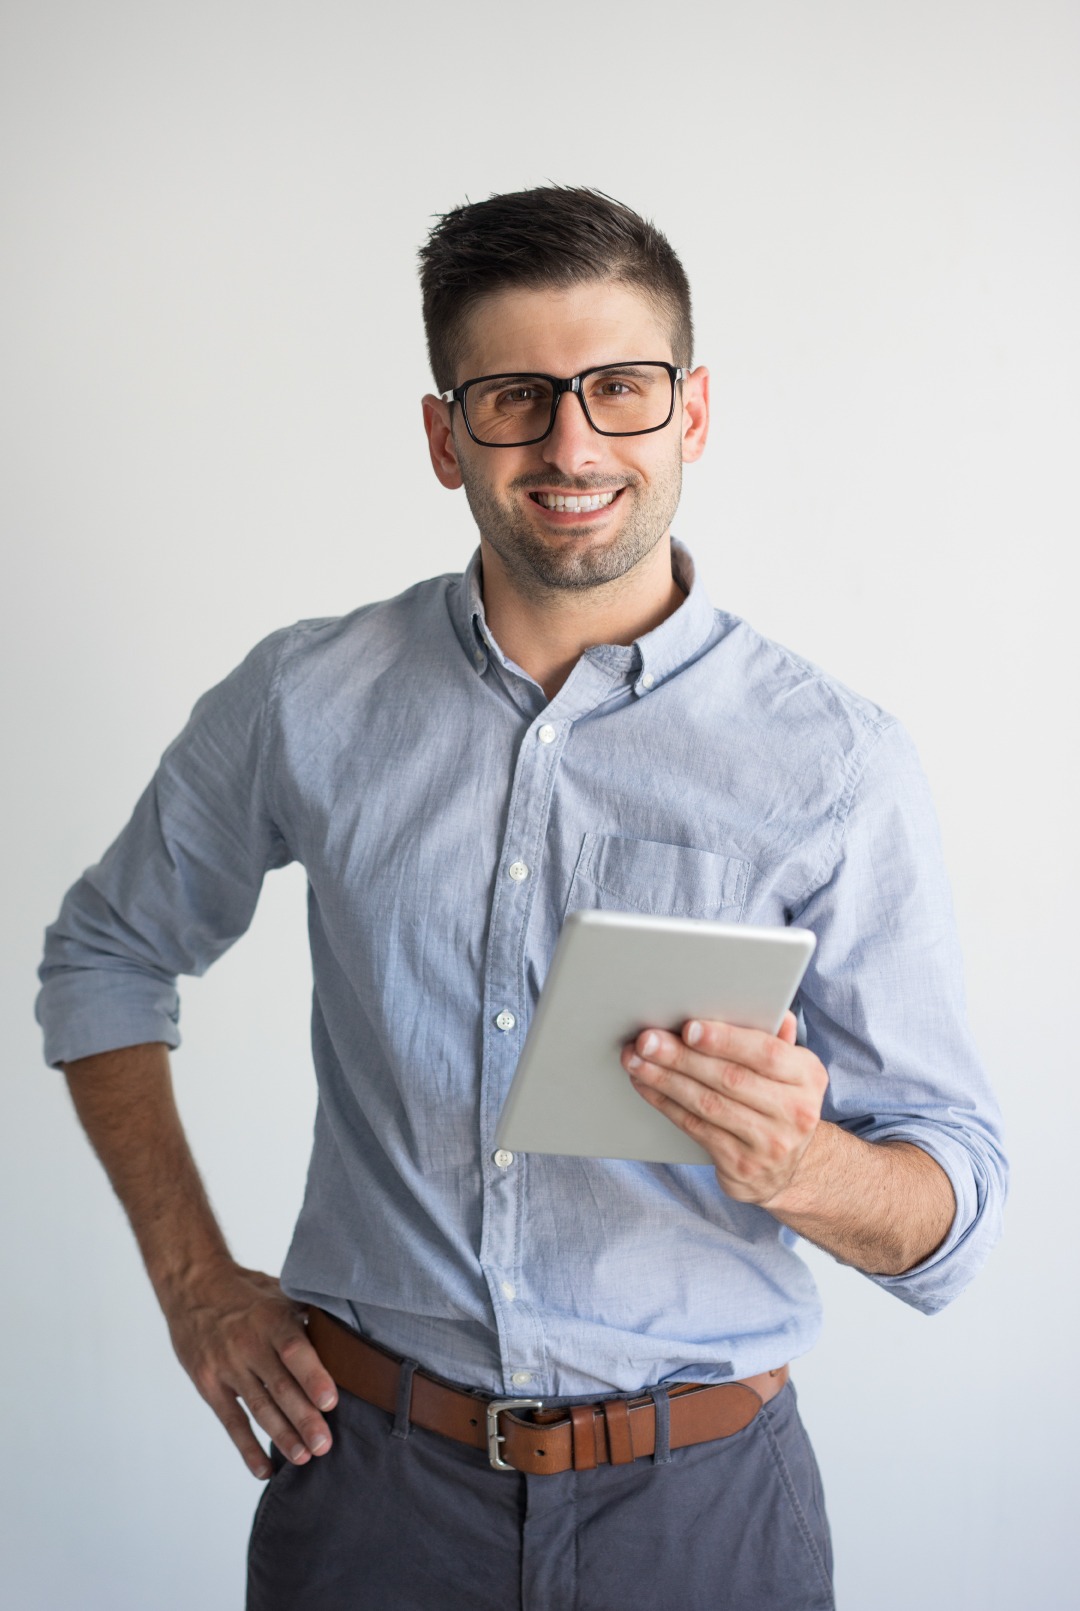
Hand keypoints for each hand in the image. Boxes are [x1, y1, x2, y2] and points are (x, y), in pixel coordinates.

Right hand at [162, 1259, 338, 1478]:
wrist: (192, 1287)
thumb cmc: (246, 1292)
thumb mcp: (278, 1292)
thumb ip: (308, 1312)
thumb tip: (350, 1328)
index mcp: (270, 1319)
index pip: (293, 1349)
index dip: (312, 1376)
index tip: (330, 1402)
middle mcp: (248, 1344)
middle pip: (278, 1386)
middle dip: (303, 1418)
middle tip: (324, 1445)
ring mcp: (226, 1366)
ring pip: (258, 1407)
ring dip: (281, 1436)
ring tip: (304, 1458)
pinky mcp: (208, 1384)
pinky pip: (230, 1420)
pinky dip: (246, 1447)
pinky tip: (263, 1469)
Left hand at [621, 1013, 828, 1206]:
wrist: (789, 1169)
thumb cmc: (780, 1103)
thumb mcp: (791, 1071)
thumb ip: (777, 1040)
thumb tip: (773, 1009)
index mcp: (808, 1077)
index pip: (766, 1053)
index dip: (725, 1040)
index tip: (689, 1028)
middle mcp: (795, 1112)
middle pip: (730, 1078)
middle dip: (682, 1056)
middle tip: (647, 1040)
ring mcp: (769, 1143)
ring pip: (707, 1104)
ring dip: (665, 1079)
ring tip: (636, 1060)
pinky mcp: (741, 1165)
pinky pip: (695, 1127)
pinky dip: (665, 1103)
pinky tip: (646, 1086)